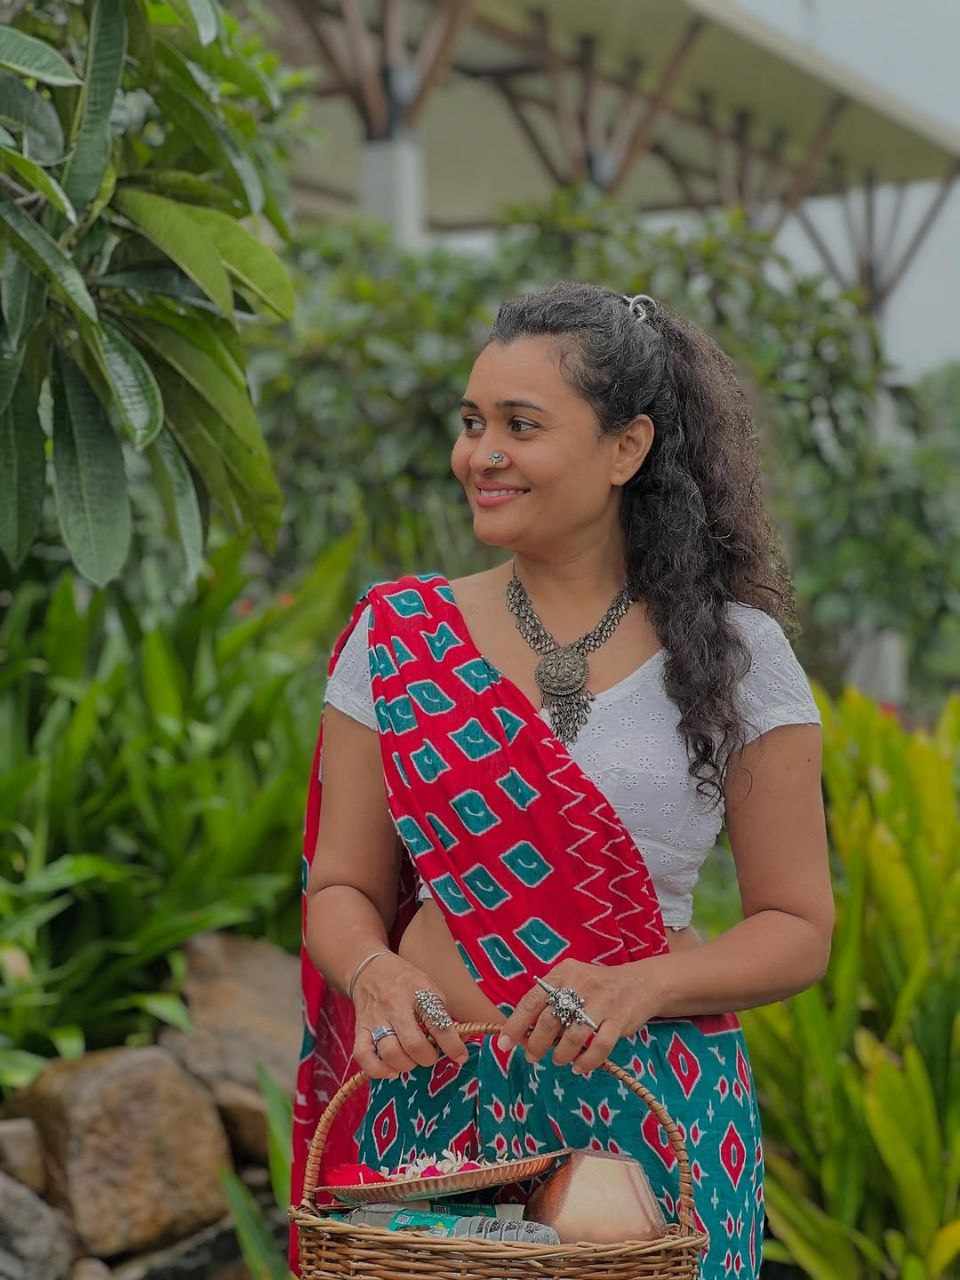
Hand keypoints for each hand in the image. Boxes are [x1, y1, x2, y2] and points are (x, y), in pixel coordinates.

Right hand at [351, 952, 469, 1080]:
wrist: (370, 969)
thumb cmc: (406, 981)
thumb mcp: (429, 986)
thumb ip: (441, 1012)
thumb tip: (457, 1041)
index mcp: (419, 992)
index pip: (438, 1023)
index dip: (453, 1045)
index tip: (461, 1057)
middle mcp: (396, 1006)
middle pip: (413, 1044)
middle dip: (427, 1058)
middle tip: (430, 1055)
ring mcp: (375, 1019)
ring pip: (390, 1053)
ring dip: (406, 1065)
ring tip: (412, 1059)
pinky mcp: (360, 1029)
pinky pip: (364, 1057)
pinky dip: (378, 1070)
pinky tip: (391, 1069)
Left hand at [496, 958, 666, 1075]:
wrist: (640, 983)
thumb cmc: (596, 987)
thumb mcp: (571, 983)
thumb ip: (549, 1003)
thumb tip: (522, 1033)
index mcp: (563, 973)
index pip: (532, 999)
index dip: (515, 1023)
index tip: (504, 1043)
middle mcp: (581, 983)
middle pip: (549, 1019)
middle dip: (536, 1043)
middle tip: (532, 1056)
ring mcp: (602, 1001)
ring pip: (573, 1035)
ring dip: (561, 1054)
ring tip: (559, 1060)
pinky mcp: (620, 1019)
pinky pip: (599, 1046)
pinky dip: (586, 1061)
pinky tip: (580, 1067)